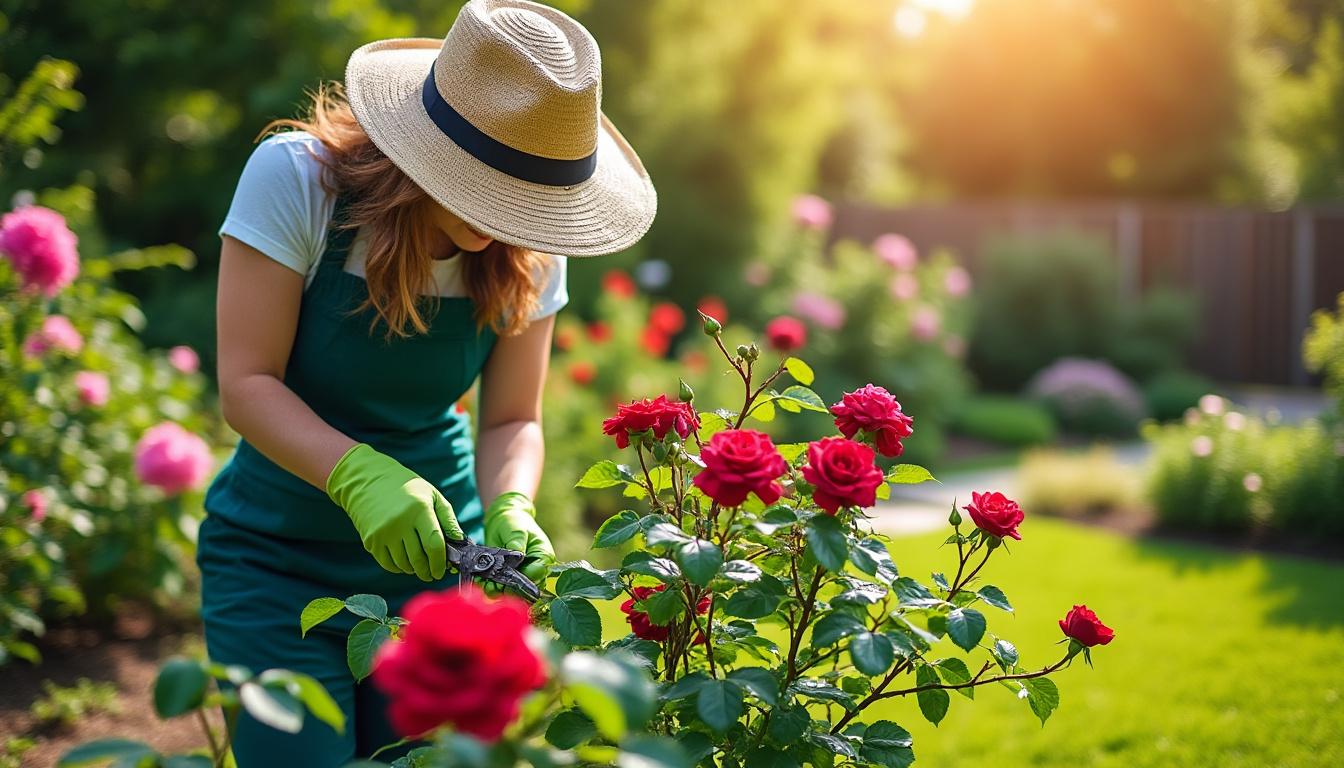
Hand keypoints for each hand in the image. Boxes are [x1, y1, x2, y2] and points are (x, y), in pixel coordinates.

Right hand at [326, 444, 464, 580]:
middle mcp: (400, 522)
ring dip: (414, 570)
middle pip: (419, 559)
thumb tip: (459, 542)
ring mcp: (383, 532)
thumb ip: (448, 520)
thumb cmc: (407, 488)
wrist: (368, 480)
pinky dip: (399, 568)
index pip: (434, 545)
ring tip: (419, 566)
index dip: (440, 562)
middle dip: (428, 571)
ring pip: (404, 564)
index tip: (442, 571)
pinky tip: (405, 563)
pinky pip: (388, 564)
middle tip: (432, 574)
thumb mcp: (432, 496)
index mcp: (419, 509)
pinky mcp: (371, 540)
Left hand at [483, 491, 554, 586]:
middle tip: (494, 583)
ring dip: (499, 590)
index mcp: (542, 556)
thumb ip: (518, 543)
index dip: (524, 578)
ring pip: (513, 591)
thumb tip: (519, 557)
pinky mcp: (506, 577)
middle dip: (510, 588)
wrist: (501, 520)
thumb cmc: (514, 522)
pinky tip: (482, 582)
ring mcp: (519, 574)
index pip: (538, 573)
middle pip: (526, 588)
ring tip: (486, 584)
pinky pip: (501, 587)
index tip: (509, 576)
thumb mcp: (517, 530)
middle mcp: (533, 569)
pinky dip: (491, 587)